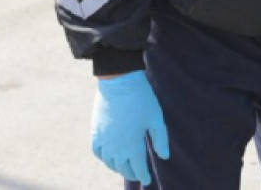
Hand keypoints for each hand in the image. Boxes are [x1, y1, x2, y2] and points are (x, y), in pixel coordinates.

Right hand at [92, 71, 169, 185]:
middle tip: (137, 173)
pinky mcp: (95, 131)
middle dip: (131, 173)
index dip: (143, 175)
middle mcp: (116, 147)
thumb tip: (164, 156)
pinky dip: (103, 158)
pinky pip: (97, 152)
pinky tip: (109, 157)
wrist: (119, 81)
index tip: (147, 180)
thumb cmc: (141, 98)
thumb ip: (160, 139)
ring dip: (118, 168)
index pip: (138, 168)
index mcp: (133, 145)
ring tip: (124, 167)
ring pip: (109, 163)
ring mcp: (104, 140)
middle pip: (123, 168)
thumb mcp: (156, 118)